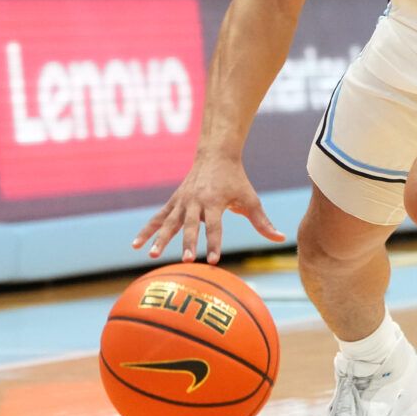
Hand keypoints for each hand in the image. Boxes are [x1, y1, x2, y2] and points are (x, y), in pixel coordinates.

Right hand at [132, 158, 282, 263]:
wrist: (216, 155)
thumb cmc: (236, 180)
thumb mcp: (251, 200)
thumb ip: (263, 222)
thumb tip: (280, 238)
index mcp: (215, 201)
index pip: (216, 226)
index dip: (214, 243)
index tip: (213, 260)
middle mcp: (196, 201)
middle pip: (191, 225)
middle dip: (188, 243)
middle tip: (186, 260)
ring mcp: (182, 201)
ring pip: (170, 222)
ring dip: (161, 239)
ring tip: (153, 256)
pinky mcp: (173, 202)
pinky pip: (158, 218)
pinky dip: (147, 231)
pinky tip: (135, 246)